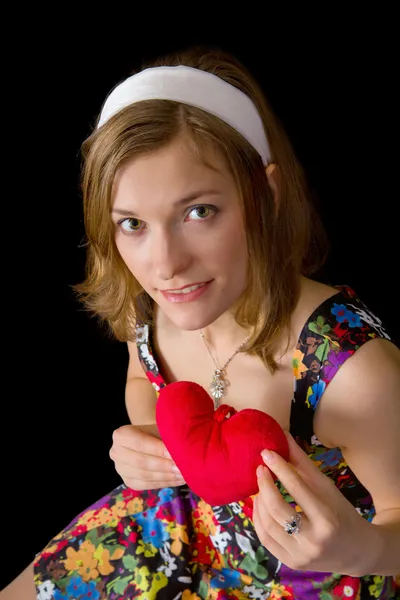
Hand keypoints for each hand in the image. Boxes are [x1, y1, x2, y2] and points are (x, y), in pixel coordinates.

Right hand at [109, 424, 185, 489]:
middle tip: (182, 467)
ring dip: (167, 476)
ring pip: (145, 476)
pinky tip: (179, 480)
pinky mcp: (129, 482)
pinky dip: (166, 483)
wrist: (149, 437)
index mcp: (121, 435)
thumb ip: (167, 437)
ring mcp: (121, 470)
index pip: (140, 443)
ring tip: (184, 474)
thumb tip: (182, 450)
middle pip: (141, 462)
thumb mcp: (161, 427)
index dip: (157, 449)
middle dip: (163, 466)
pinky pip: (148, 485)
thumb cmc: (157, 430)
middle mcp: (116, 453)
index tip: (174, 453)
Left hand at [253, 432, 372, 575]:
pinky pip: (265, 539)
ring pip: (268, 524)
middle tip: (260, 468)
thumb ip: (303, 464)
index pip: (297, 488)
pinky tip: (259, 504)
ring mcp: (301, 555)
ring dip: (259, 501)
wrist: (357, 551)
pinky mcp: (291, 563)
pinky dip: (258, 519)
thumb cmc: (341, 512)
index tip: (266, 452)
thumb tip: (283, 436)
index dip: (279, 467)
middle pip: (278, 508)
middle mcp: (313, 540)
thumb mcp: (327, 487)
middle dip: (264, 485)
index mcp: (327, 518)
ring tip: (259, 485)